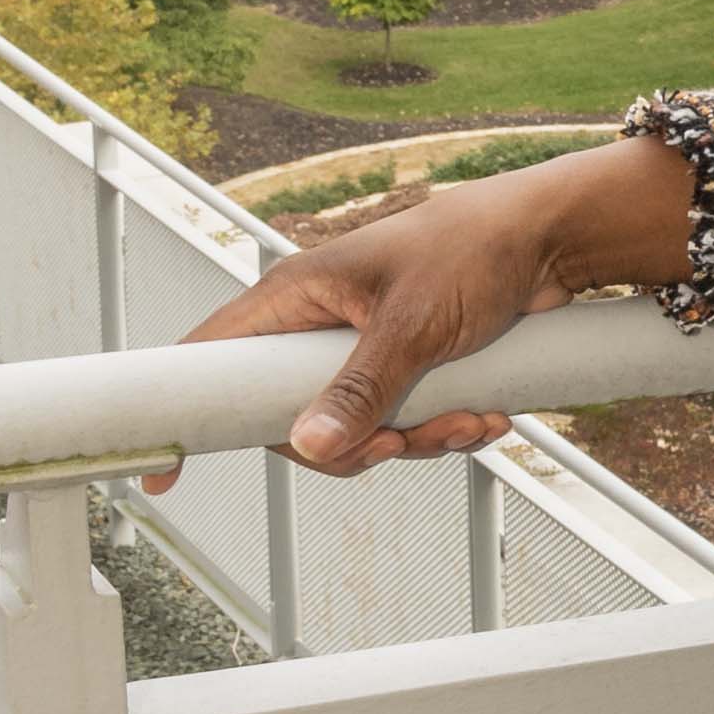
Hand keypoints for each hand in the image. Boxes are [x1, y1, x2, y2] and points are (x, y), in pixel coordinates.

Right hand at [161, 134, 698, 483]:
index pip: (212, 358)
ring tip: (470, 422)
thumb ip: (358, 389)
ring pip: (357, 429)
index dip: (188, 414)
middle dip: (355, 443)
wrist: (550, 238)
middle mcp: (319, 325)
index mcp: (295, 297)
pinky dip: (443, 430)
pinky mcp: (407, 367)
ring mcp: (362, 349)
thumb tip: (309, 446)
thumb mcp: (412, 325)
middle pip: (295, 419)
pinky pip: (403, 422)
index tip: (163, 476)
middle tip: (402, 441)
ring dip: (415, 441)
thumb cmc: (474, 250)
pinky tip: (487, 417)